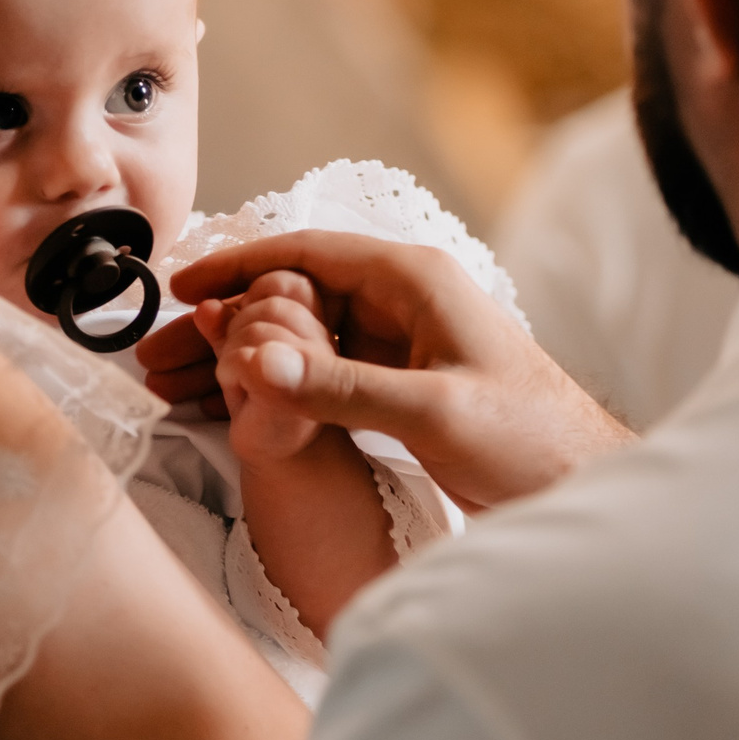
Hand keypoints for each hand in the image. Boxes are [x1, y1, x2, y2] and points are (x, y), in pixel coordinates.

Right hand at [157, 232, 632, 510]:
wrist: (583, 487)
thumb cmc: (532, 440)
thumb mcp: (433, 413)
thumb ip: (344, 388)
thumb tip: (258, 361)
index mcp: (415, 280)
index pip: (306, 252)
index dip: (236, 267)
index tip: (178, 289)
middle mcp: (403, 301)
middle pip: (292, 295)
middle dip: (222, 323)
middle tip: (156, 353)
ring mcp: (399, 343)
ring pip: (299, 337)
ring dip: (239, 358)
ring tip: (172, 385)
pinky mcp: (398, 385)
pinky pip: (318, 374)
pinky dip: (272, 388)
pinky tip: (228, 409)